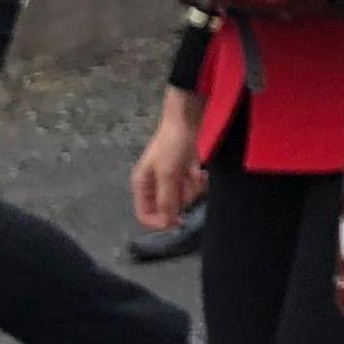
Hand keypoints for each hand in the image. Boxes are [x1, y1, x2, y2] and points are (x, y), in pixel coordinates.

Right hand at [131, 92, 205, 229]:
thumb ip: (166, 199)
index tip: (178, 222)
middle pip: (167, 207)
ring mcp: (170, 178)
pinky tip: (201, 171)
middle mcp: (154, 184)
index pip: (144, 214)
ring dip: (192, 188)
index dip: (159, 222)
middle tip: (189, 185)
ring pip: (182, 198)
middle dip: (181, 198)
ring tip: (196, 173)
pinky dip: (197, 181)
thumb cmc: (172, 145)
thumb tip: (167, 223)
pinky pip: (192, 187)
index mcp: (142, 185)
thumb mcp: (168, 173)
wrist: (187, 120)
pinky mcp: (184, 173)